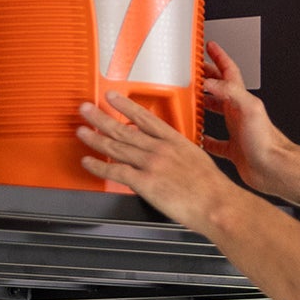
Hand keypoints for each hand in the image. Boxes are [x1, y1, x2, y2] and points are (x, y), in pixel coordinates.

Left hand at [78, 94, 237, 234]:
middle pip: (124, 129)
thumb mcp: (197, 158)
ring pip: (116, 147)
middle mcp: (160, 149)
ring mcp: (151, 164)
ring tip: (82, 131)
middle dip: (101, 118)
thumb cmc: (212, 187)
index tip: (113, 97)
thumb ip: (178, 153)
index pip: (144, 118)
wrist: (217, 203)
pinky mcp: (145, 182)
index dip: (125, 105)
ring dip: (95, 138)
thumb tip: (169, 154)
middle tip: (86, 109)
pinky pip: (116, 171)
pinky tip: (88, 162)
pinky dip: (99, 166)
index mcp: (174, 141)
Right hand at [202, 40, 297, 197]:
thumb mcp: (249, 108)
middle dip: (207, 77)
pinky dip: (205, 138)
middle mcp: (239, 112)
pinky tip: (198, 138)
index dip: (220, 56)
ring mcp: (236, 130)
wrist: (274, 167)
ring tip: (190, 100)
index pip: (229, 71)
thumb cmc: (267, 141)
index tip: (210, 46)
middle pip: (220, 89)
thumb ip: (230, 92)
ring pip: (216, 112)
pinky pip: (215, 142)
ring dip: (203, 105)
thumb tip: (210, 81)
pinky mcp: (234, 149)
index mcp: (242, 100)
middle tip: (194, 71)